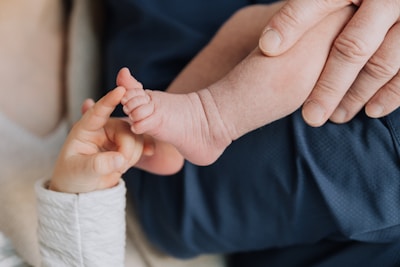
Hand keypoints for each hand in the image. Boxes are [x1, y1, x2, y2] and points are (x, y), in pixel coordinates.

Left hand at [50, 86, 143, 192]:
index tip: (121, 90)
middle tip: (119, 167)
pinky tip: (148, 153)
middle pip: (126, 130)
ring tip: (118, 168)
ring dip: (133, 155)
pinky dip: (144, 149)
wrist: (83, 187)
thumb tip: (119, 159)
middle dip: (127, 150)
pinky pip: (142, 143)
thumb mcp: (81, 171)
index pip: (97, 112)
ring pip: (136, 137)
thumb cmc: (74, 175)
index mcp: (86, 129)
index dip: (109, 101)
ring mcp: (116, 136)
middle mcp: (103, 128)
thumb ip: (97, 164)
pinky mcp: (127, 145)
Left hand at [259, 0, 399, 125]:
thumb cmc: (357, 0)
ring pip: (382, 63)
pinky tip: (371, 110)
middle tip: (311, 116)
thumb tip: (268, 45)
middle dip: (329, 85)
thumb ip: (306, 13)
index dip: (291, 24)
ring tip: (334, 117)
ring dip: (356, 95)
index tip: (267, 47)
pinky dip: (391, 93)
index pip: (316, 4)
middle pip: (352, 47)